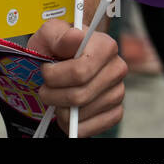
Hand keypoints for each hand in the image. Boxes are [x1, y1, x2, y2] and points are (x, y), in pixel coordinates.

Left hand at [29, 19, 125, 136]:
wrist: (61, 62)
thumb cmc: (55, 47)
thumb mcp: (49, 35)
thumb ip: (59, 36)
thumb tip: (75, 36)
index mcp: (105, 46)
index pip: (79, 72)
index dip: (54, 76)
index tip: (45, 70)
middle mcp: (117, 69)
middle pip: (79, 95)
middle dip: (54, 95)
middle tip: (45, 88)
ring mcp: (118, 92)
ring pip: (82, 113)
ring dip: (60, 109)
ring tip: (55, 97)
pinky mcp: (115, 112)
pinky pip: (90, 128)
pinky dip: (72, 124)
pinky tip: (66, 110)